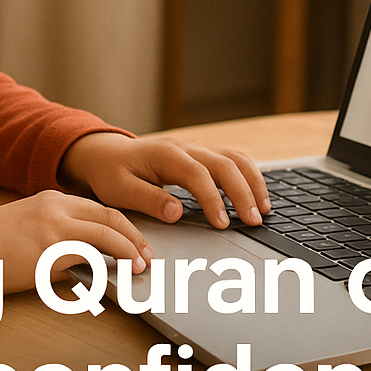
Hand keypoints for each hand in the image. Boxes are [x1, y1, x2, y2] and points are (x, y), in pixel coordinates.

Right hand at [0, 190, 151, 293]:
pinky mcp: (48, 249)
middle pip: (109, 215)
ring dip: (128, 249)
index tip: (135, 240)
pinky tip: (116, 276)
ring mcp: (53, 227)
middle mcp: (56, 208)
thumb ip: (55, 240)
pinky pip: (88, 255)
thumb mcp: (25, 232)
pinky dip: (107, 266)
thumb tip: (82, 265)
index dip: (122, 225)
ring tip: (140, 266)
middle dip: (134, 236)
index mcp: (51, 200)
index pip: (98, 207)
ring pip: (105, 232)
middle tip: (147, 254)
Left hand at [57, 131, 270, 229]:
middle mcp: (187, 147)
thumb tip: (176, 213)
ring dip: (252, 182)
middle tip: (254, 221)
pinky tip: (256, 195)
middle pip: (225, 164)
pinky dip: (249, 175)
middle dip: (243, 192)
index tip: (222, 223)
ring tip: (263, 209)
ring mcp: (197, 148)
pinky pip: (233, 158)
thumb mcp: (119, 189)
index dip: (212, 198)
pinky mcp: (203, 154)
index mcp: (165, 154)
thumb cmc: (111, 172)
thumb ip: (148, 199)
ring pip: (235, 157)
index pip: (198, 174)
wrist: (107, 152)